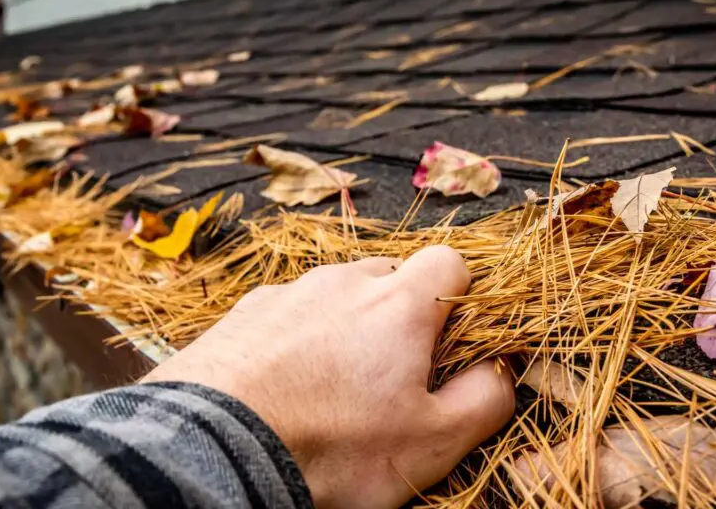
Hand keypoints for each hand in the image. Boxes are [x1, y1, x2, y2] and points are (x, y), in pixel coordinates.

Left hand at [142, 246, 514, 507]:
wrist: (215, 453)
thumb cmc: (330, 448)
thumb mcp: (432, 443)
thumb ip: (484, 400)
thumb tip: (501, 372)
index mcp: (397, 304)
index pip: (449, 262)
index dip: (460, 298)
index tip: (451, 342)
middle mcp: (342, 282)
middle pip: (390, 277)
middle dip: (400, 316)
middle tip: (391, 377)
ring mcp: (288, 293)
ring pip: (336, 295)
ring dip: (346, 328)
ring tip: (331, 389)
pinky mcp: (243, 314)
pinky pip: (288, 313)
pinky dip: (296, 340)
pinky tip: (285, 387)